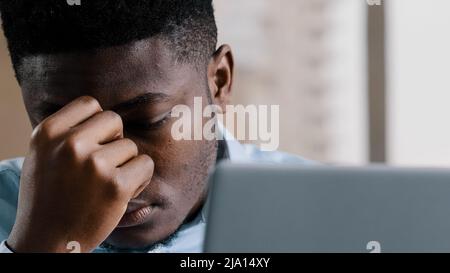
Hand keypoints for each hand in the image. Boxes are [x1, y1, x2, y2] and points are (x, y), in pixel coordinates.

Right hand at [7, 96, 153, 252]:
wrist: (46, 240)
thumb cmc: (49, 196)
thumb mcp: (43, 154)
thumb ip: (66, 131)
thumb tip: (100, 112)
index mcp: (48, 132)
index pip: (89, 104)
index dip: (97, 124)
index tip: (93, 143)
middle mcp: (70, 144)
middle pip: (114, 120)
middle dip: (114, 140)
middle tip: (103, 165)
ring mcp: (94, 164)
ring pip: (130, 146)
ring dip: (126, 163)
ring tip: (108, 184)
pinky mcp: (116, 185)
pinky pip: (145, 164)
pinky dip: (140, 178)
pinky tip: (123, 192)